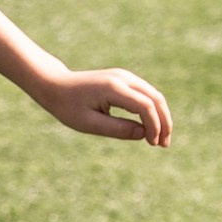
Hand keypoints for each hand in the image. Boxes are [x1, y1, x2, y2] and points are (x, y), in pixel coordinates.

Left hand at [38, 68, 171, 145]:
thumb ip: (117, 129)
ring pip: (154, 95)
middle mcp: (123, 78)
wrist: (56, 85)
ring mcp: (125, 76)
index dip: (154, 125)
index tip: (152, 144)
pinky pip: (146, 94)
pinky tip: (152, 128)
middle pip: (155, 98)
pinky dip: (153, 110)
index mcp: (113, 88)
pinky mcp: (124, 79)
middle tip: (165, 145)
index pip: (145, 105)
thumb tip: (144, 134)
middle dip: (164, 122)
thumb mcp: (89, 123)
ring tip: (161, 140)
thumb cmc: (68, 106)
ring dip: (161, 117)